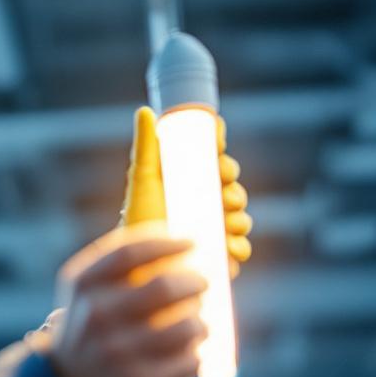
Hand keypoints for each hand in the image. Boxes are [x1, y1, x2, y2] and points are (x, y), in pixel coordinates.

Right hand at [46, 227, 208, 376]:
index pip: (129, 253)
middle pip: (164, 287)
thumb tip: (177, 239)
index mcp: (83, 286)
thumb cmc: (91, 325)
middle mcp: (97, 318)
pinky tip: (188, 348)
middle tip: (202, 282)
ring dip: (200, 318)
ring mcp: (118, 353)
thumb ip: (119, 262)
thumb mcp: (88, 289)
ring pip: (186, 325)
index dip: (167, 243)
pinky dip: (197, 350)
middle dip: (195, 280)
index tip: (191, 242)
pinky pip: (190, 359)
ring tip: (196, 319)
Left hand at [120, 106, 252, 277]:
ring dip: (239, 218)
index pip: (219, 163)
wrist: (133, 265)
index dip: (222, 155)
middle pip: (235, 189)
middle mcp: (207, 206)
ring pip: (242, 219)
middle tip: (222, 192)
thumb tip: (144, 111)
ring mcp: (216, 232)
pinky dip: (238, 248)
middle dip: (233, 188)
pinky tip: (227, 247)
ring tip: (224, 222)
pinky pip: (240, 250)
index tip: (217, 153)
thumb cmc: (138, 220)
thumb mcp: (143, 181)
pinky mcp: (219, 258)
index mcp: (194, 183)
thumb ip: (147, 148)